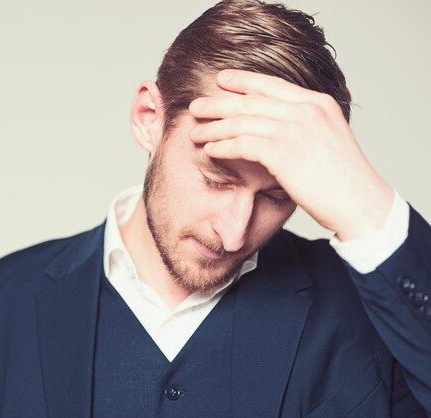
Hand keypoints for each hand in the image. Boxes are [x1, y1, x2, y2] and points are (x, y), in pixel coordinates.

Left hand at [188, 69, 393, 240]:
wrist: (360, 202)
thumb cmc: (344, 178)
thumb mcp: (328, 138)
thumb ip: (304, 124)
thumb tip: (275, 125)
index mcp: (318, 103)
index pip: (272, 84)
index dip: (243, 80)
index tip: (221, 80)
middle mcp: (306, 111)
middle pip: (251, 101)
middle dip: (218, 102)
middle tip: (196, 106)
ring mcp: (295, 130)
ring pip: (242, 122)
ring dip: (214, 127)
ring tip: (195, 131)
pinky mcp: (284, 154)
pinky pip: (242, 145)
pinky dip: (222, 146)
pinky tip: (210, 150)